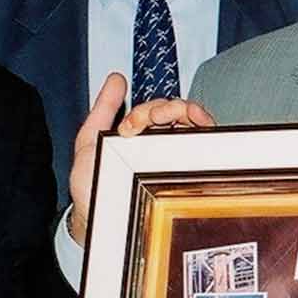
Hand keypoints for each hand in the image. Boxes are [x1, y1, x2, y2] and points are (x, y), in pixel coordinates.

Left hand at [66, 75, 216, 246]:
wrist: (100, 218)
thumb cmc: (94, 186)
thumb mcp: (91, 141)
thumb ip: (102, 110)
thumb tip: (117, 78)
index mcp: (141, 135)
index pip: (156, 111)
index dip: (147, 110)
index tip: (130, 125)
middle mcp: (162, 144)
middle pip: (177, 113)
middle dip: (168, 107)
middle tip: (152, 120)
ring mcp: (177, 157)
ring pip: (193, 123)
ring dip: (188, 112)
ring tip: (179, 117)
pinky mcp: (191, 172)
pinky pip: (207, 143)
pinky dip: (206, 126)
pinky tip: (199, 125)